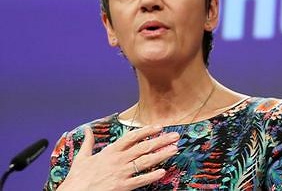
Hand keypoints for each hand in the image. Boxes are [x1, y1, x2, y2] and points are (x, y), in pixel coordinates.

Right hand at [57, 125, 179, 190]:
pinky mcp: (122, 186)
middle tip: (175, 136)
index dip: (146, 131)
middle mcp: (118, 160)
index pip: (132, 137)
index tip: (159, 127)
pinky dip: (152, 176)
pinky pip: (140, 180)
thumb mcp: (81, 158)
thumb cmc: (76, 178)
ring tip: (174, 149)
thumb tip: (87, 130)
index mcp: (109, 151)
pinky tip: (163, 172)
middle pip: (143, 147)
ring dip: (161, 155)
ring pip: (145, 161)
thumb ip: (87, 142)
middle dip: (161, 140)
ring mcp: (121, 173)